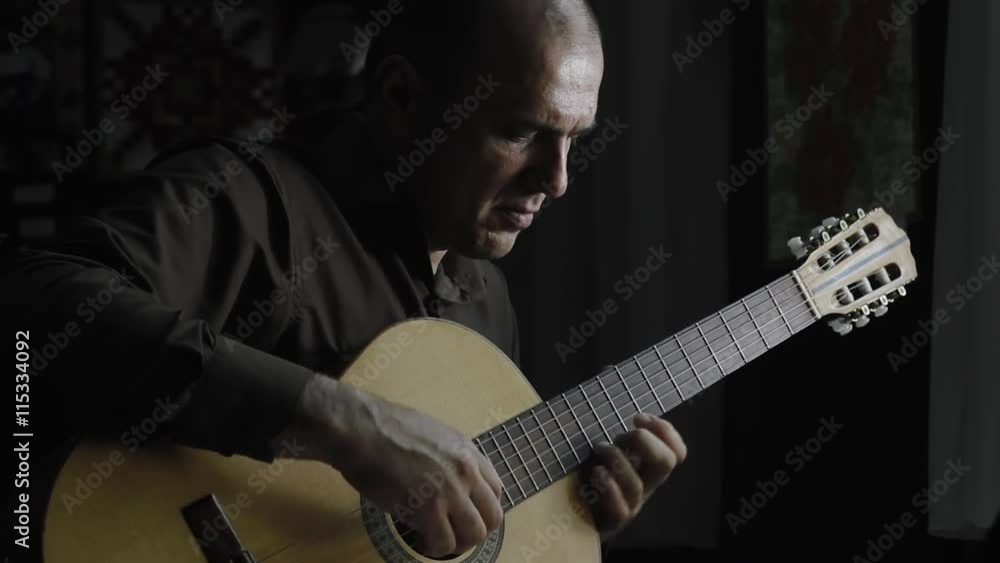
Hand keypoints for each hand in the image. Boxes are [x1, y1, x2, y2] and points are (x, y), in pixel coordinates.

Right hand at [272, 375, 503, 558]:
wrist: (361, 430)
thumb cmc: (383, 428)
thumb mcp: (431, 434)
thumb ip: (447, 457)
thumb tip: (446, 477)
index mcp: (467, 450)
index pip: (495, 489)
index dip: (482, 508)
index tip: (466, 515)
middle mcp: (465, 470)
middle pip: (493, 516)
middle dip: (475, 531)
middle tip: (456, 535)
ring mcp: (449, 491)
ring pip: (474, 534)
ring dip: (458, 543)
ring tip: (439, 541)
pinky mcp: (428, 510)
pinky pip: (445, 543)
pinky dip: (435, 549)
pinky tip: (423, 543)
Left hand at [584, 413, 686, 539]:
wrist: (575, 514)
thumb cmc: (591, 474)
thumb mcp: (609, 451)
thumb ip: (621, 439)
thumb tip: (623, 414)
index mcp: (649, 467)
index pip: (676, 452)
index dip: (665, 431)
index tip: (639, 419)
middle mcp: (645, 485)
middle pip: (666, 463)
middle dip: (644, 440)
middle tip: (621, 436)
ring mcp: (630, 504)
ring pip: (636, 484)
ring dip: (616, 459)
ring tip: (599, 449)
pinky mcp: (612, 521)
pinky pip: (620, 509)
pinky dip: (610, 488)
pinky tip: (598, 472)